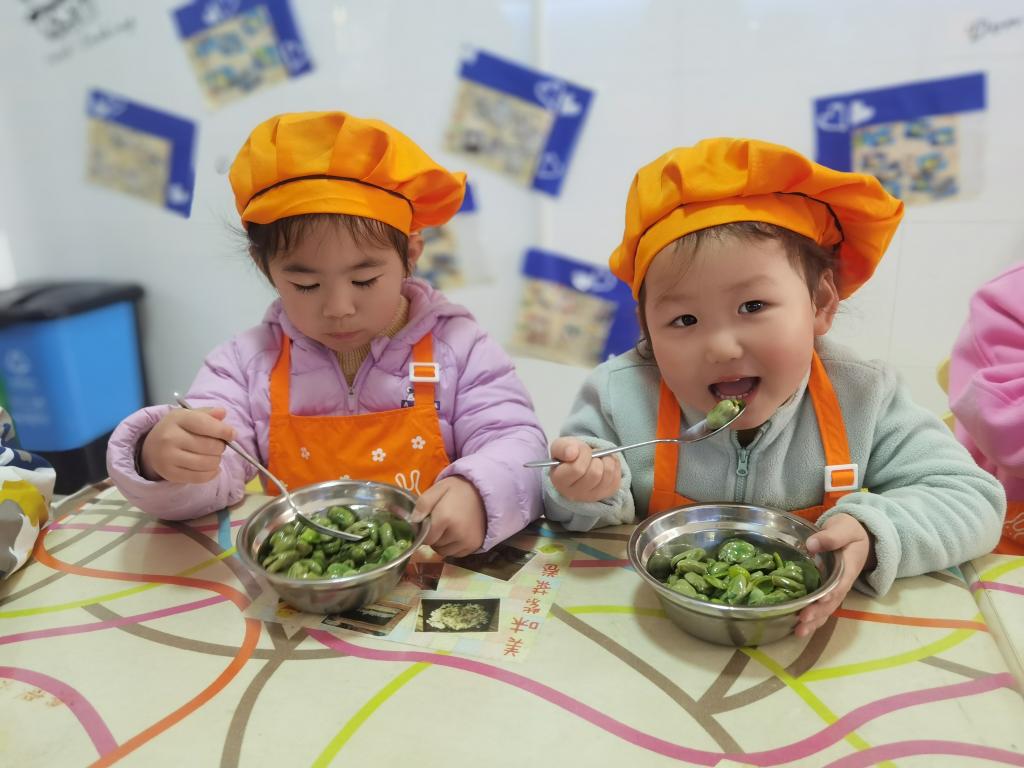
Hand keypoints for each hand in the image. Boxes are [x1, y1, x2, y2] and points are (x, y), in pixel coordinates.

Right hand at [139, 406, 235, 483]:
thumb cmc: (178, 429)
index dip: (223, 431)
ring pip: (207, 463)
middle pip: (209, 446)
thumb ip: (207, 413)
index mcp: (177, 419)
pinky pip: (200, 477)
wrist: (152, 447)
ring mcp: (168, 457)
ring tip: (213, 456)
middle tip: (219, 446)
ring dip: (217, 460)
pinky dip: (212, 473)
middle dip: (220, 447)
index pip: (204, 424)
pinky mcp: (170, 474)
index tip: (232, 434)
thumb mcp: (189, 415)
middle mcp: (169, 438)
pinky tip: (212, 468)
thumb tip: (223, 412)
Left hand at [411, 476, 485, 556]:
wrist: (485, 492)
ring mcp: (467, 541)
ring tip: (449, 528)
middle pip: (434, 545)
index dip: (423, 531)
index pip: (425, 538)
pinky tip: (457, 533)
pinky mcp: (475, 546)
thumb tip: (414, 522)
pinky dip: (453, 546)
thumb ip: (423, 504)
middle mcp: (457, 533)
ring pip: (444, 552)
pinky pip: (456, 554)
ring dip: (442, 543)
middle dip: (433, 536)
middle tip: (440, 523)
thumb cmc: (459, 489)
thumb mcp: (438, 488)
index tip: (428, 522)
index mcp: (445, 517)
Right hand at [548, 437, 620, 502]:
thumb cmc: (568, 455)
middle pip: (595, 473)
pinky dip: (614, 464)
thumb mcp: (560, 446)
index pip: (577, 469)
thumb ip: (562, 448)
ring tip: (598, 457)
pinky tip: (604, 463)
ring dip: (606, 459)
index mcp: (560, 481)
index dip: (583, 455)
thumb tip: (572, 452)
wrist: (578, 463)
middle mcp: (574, 493)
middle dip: (595, 457)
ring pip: (608, 474)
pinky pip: (617, 477)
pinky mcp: (606, 493)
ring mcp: (592, 496)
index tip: (580, 450)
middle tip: (591, 454)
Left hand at [795, 512, 871, 637]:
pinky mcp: (827, 589)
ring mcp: (835, 588)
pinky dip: (811, 617)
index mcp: (848, 568)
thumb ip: (831, 537)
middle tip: (802, 623)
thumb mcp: (844, 528)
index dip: (830, 594)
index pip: (839, 584)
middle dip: (817, 614)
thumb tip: (811, 545)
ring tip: (799, 632)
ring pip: (825, 608)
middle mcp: (842, 582)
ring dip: (813, 621)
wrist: (854, 534)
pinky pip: (820, 605)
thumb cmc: (848, 530)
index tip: (819, 602)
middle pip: (831, 602)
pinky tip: (797, 626)